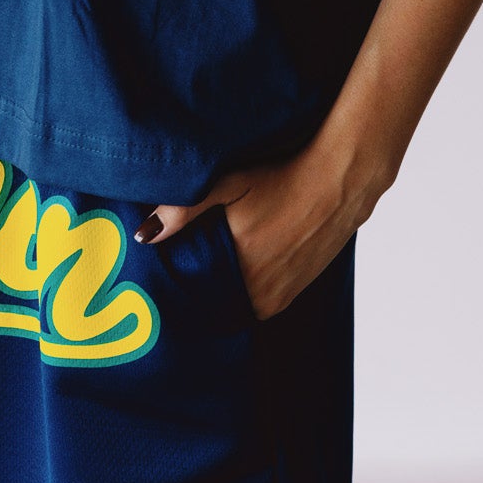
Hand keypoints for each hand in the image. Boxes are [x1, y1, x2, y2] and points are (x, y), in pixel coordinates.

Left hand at [132, 139, 385, 320]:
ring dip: (218, 294)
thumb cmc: (281, 177)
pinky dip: (241, 292)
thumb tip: (144, 236)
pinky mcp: (293, 292)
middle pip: (212, 305)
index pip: (192, 299)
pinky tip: (233, 268)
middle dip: (192, 293)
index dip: (173, 290)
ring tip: (202, 269)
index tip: (156, 280)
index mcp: (239, 269)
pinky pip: (256, 303)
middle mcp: (260, 293)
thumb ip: (183, 211)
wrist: (338, 182)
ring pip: (234, 306)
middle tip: (174, 272)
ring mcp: (279, 296)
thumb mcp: (228, 183)